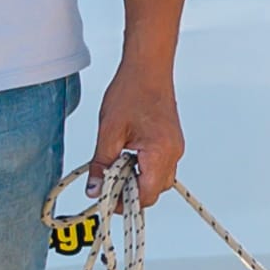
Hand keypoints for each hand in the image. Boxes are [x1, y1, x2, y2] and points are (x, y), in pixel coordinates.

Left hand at [90, 65, 188, 213]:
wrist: (148, 67)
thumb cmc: (131, 92)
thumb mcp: (109, 132)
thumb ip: (101, 165)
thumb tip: (95, 189)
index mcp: (160, 153)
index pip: (146, 195)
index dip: (124, 202)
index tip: (105, 199)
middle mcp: (173, 153)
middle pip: (154, 191)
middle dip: (130, 192)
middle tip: (106, 184)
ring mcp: (175, 147)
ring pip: (157, 180)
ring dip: (136, 180)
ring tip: (115, 166)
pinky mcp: (171, 142)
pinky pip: (159, 166)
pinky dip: (143, 168)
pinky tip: (126, 156)